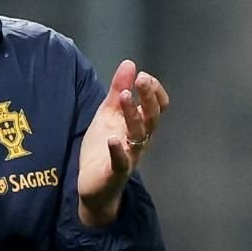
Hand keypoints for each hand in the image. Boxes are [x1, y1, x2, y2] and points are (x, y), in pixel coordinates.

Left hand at [77, 60, 169, 226]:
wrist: (94, 186)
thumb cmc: (104, 148)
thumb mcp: (108, 115)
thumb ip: (118, 91)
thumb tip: (130, 63)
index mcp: (139, 125)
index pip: (157, 106)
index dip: (154, 91)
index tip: (143, 76)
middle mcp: (139, 140)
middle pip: (151, 117)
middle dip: (148, 97)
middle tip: (142, 79)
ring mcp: (129, 156)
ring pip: (138, 135)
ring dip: (133, 115)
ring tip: (125, 97)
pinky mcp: (115, 172)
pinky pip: (121, 162)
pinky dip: (118, 150)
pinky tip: (113, 139)